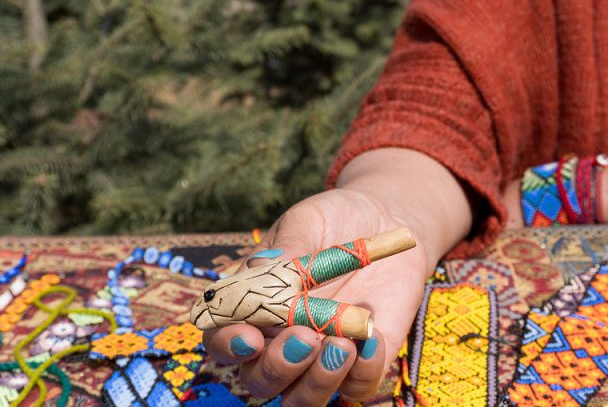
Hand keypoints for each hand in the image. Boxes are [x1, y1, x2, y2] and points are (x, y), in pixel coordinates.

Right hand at [202, 188, 431, 404]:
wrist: (384, 218)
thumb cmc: (333, 219)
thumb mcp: (308, 221)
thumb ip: (289, 244)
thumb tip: (264, 265)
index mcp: (252, 305)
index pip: (222, 338)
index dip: (228, 345)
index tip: (250, 337)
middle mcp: (279, 340)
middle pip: (259, 379)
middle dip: (277, 368)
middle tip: (305, 337)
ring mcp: (319, 356)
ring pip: (301, 399)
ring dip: (316, 382)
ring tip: (342, 346)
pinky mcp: (361, 362)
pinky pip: (356, 388)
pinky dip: (362, 374)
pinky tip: (372, 341)